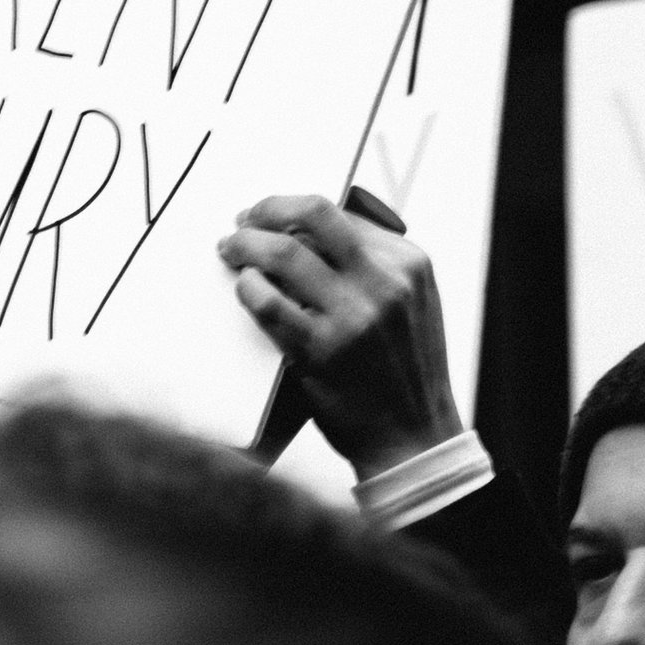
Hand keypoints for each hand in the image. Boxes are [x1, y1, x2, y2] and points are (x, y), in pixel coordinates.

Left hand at [217, 194, 462, 480]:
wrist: (413, 437)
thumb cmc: (405, 371)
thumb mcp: (413, 305)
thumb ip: (377, 267)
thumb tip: (315, 232)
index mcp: (410, 264)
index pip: (342, 213)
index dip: (296, 208)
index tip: (271, 214)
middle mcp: (385, 283)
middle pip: (315, 214)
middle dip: (269, 209)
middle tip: (244, 219)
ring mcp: (353, 316)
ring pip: (286, 253)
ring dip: (247, 244)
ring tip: (231, 250)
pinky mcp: (322, 351)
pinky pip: (270, 303)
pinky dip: (248, 288)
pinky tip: (244, 287)